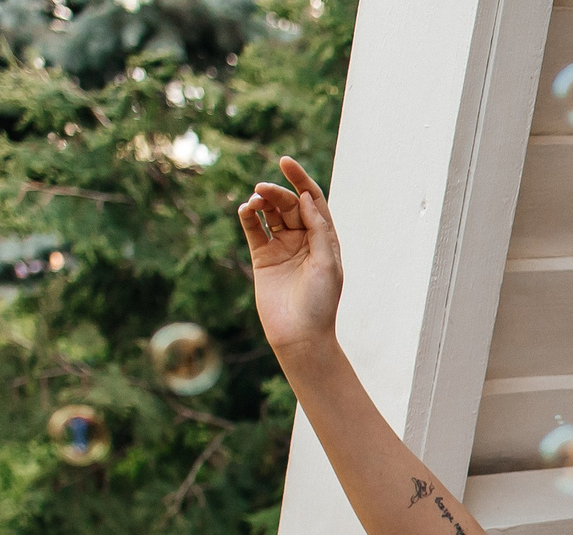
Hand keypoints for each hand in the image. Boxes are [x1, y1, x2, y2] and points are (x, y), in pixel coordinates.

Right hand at [237, 157, 343, 355]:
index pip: (313, 200)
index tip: (285, 162)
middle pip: (290, 204)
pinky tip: (245, 210)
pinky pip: (253, 230)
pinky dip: (248, 217)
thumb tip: (307, 198)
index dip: (300, 179)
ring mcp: (282, 247)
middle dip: (277, 193)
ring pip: (271, 214)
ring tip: (254, 201)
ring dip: (262, 202)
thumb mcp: (327, 264)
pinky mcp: (263, 258)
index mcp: (324, 239)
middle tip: (262, 190)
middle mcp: (303, 240)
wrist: (300, 335)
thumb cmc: (320, 303)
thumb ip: (319, 230)